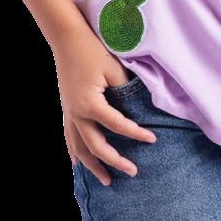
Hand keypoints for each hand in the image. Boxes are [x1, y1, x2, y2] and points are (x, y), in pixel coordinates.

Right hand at [52, 26, 156, 185]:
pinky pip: (69, 138)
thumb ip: (125, 90)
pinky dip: (74, 153)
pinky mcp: (66, 110)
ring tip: (107, 181)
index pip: (117, 126)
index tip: (153, 139)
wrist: (67, 39)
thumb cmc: (93, 51)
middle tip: (133, 172)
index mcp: (90, 105)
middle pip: (97, 146)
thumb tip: (140, 107)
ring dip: (93, 166)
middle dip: (115, 161)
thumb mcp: (114, 69)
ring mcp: (69, 114)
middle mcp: (77, 114)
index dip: (136, 134)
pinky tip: (77, 164)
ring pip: (80, 148)